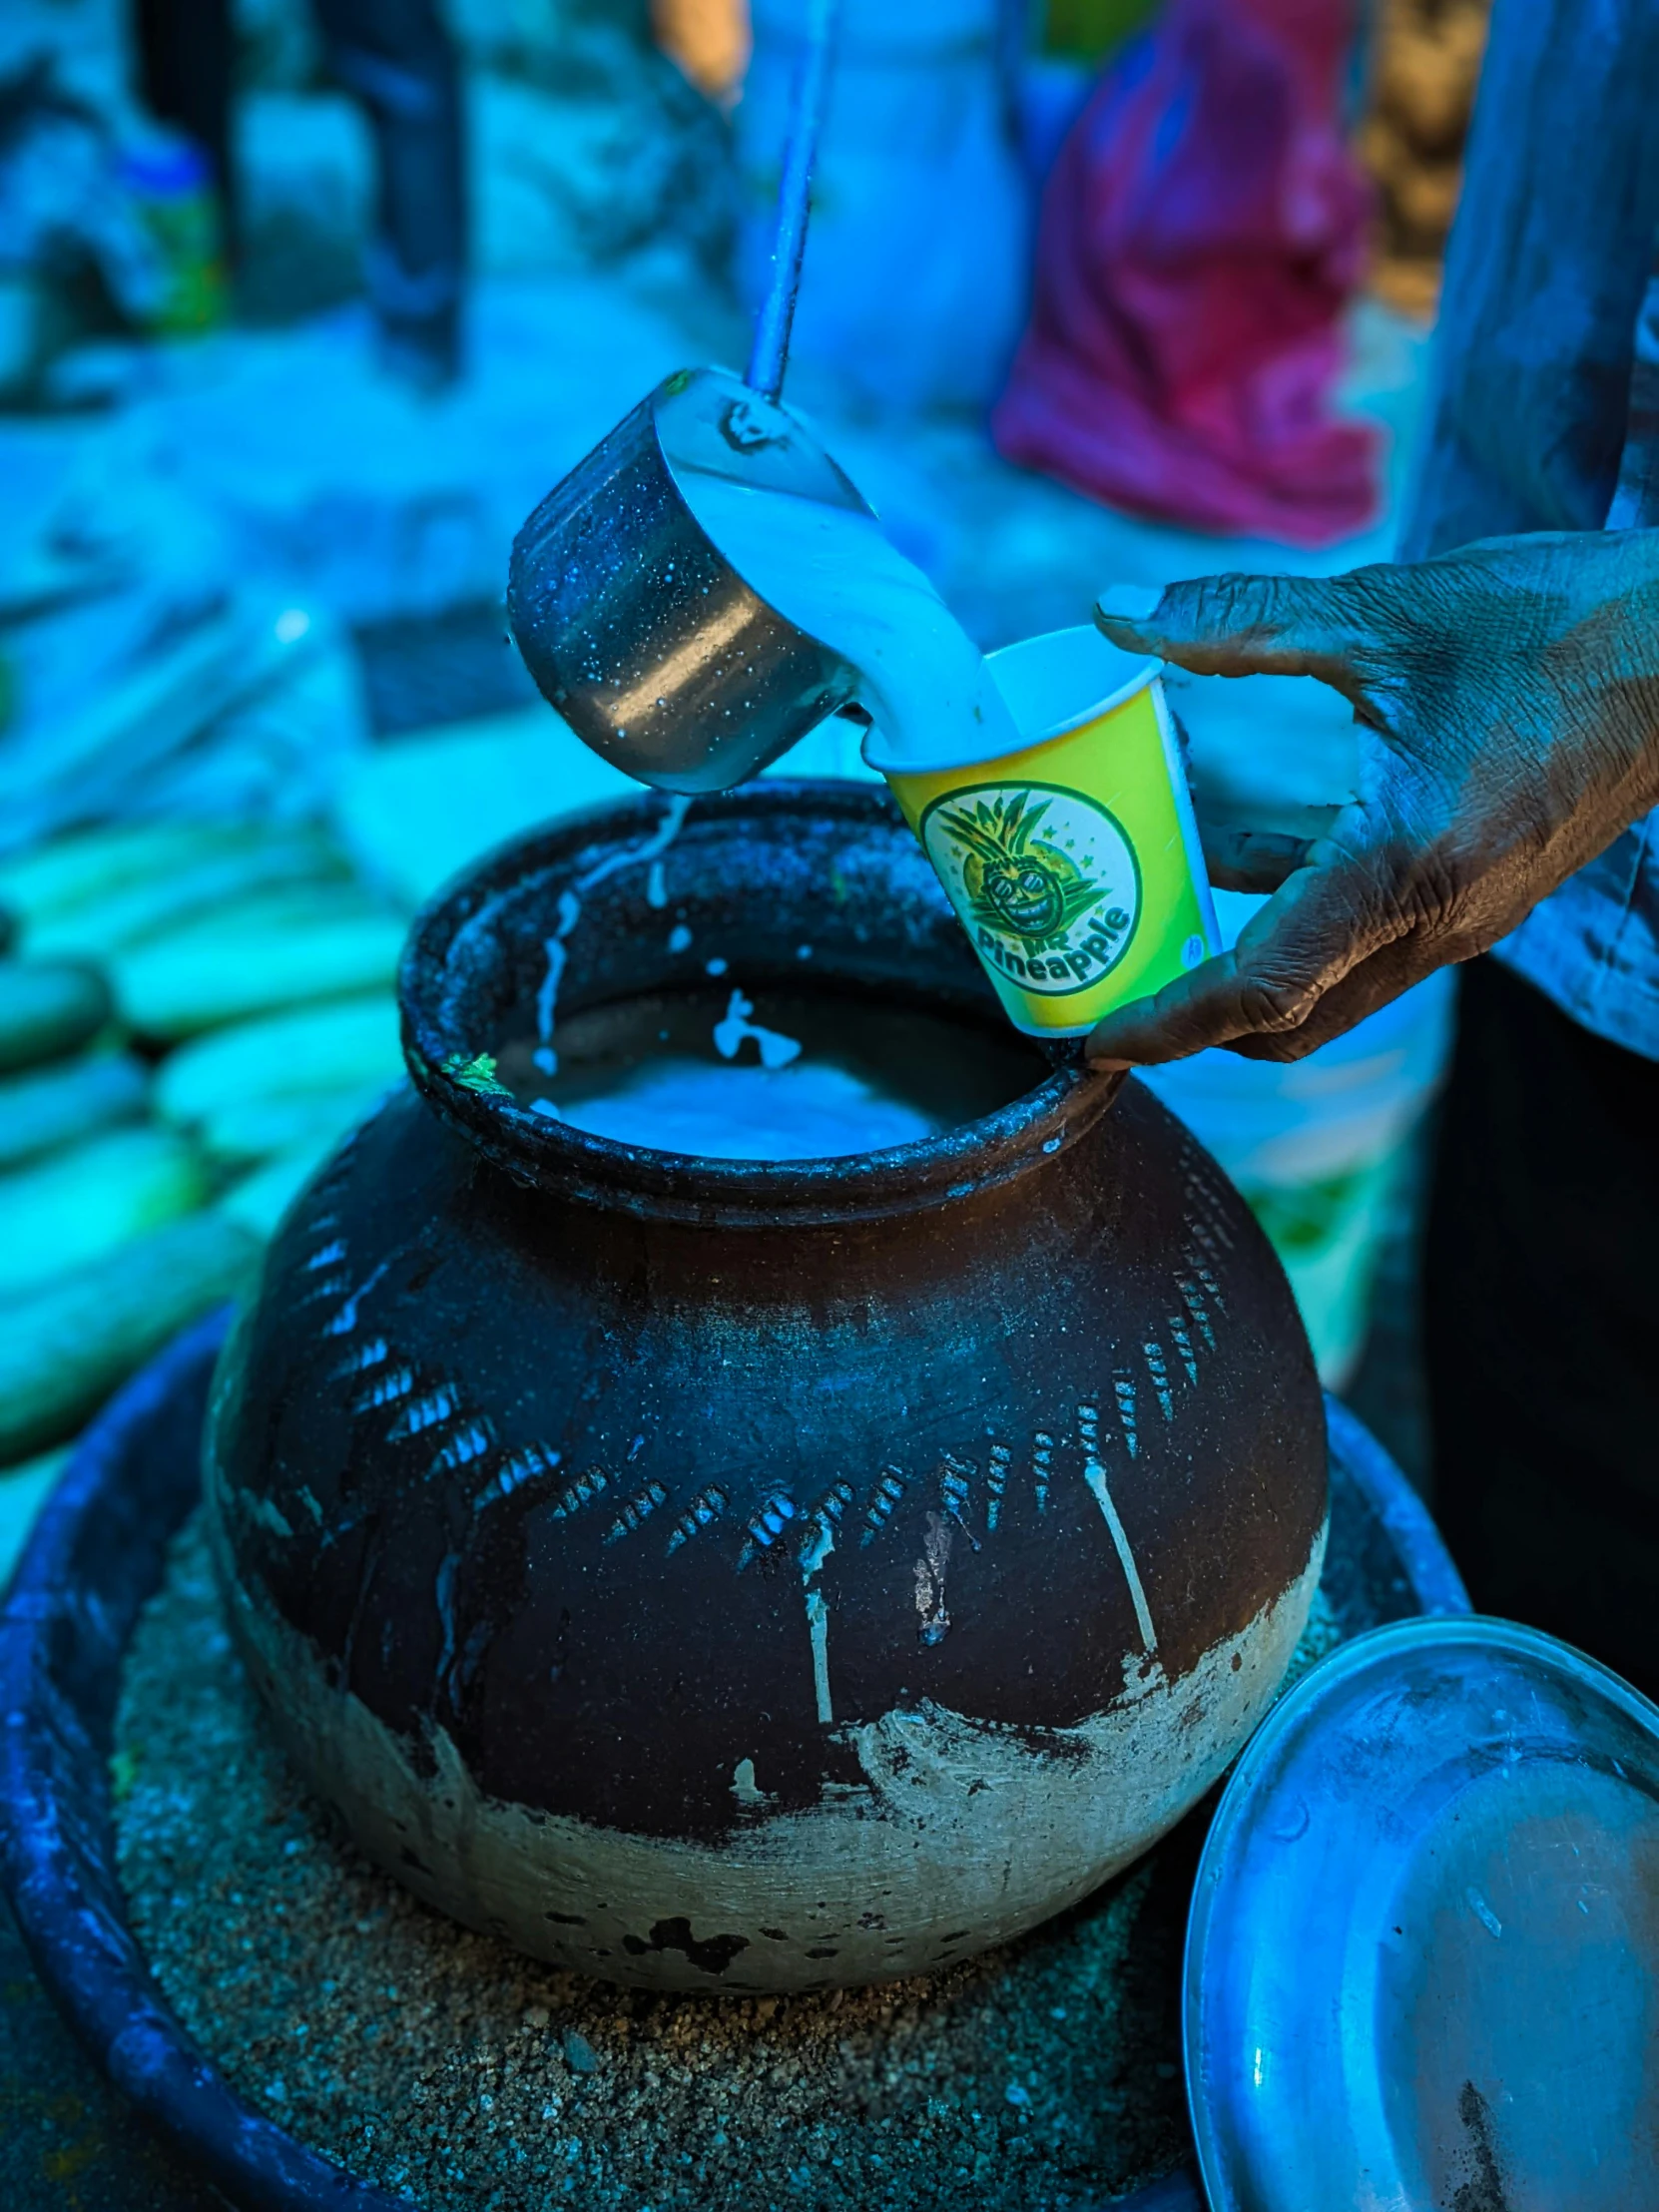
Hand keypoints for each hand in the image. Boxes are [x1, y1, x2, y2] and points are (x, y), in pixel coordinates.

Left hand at [1089, 531, 1658, 1064]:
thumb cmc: (1559, 623)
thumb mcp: (1386, 613)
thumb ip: (1239, 621)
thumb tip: (1116, 614)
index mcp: (1405, 862)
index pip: (1262, 987)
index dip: (1168, 1022)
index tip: (1094, 1038)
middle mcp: (1437, 918)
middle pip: (1288, 1020)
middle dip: (1192, 1018)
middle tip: (1107, 976)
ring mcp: (1465, 918)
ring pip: (1328, 987)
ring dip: (1240, 962)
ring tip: (1156, 899)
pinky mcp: (1480, 896)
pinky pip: (1366, 942)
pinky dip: (1294, 919)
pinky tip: (1239, 843)